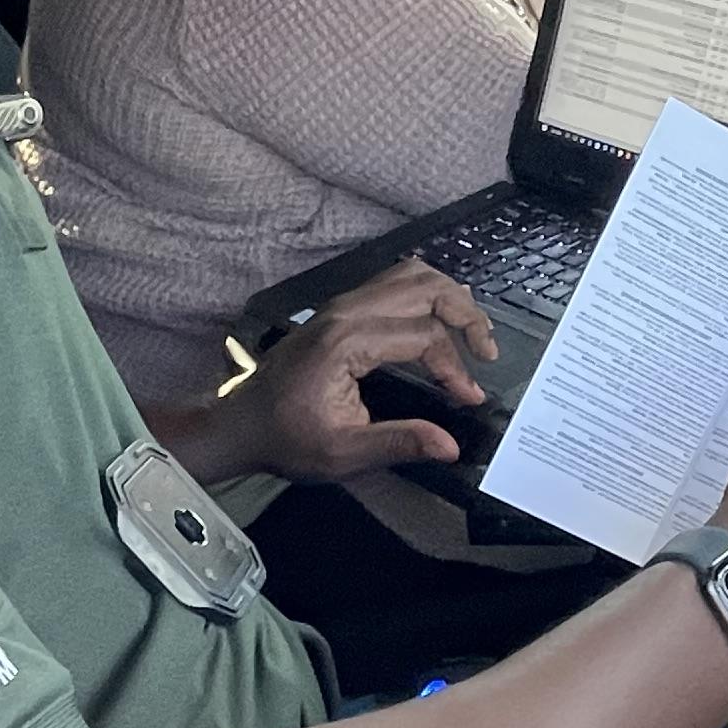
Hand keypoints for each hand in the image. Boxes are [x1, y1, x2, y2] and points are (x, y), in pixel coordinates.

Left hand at [204, 262, 496, 484]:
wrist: (240, 425)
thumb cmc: (284, 438)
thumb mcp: (342, 453)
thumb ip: (399, 443)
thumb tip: (449, 446)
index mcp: (346, 341)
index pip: (424, 336)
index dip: (455, 368)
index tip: (469, 398)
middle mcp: (345, 312)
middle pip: (425, 287)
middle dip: (466, 315)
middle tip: (487, 352)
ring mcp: (342, 306)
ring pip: (411, 275)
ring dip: (449, 298)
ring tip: (472, 334)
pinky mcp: (341, 311)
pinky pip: (394, 284)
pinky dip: (428, 296)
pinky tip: (442, 321)